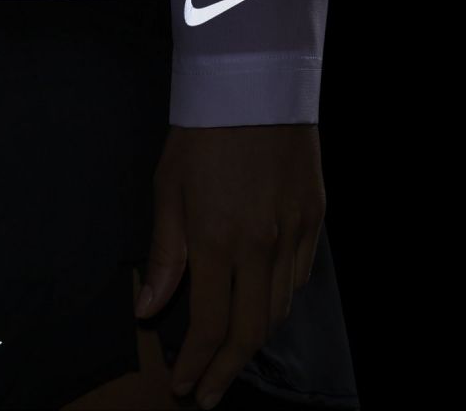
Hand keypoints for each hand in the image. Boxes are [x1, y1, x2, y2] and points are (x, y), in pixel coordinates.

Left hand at [135, 123, 325, 408]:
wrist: (253, 85)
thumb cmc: (202, 134)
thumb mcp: (169, 187)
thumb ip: (164, 253)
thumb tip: (150, 308)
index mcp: (218, 239)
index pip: (211, 324)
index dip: (196, 364)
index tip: (183, 385)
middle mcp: (262, 245)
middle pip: (251, 330)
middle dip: (227, 370)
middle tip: (208, 391)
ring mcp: (295, 232)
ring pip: (280, 308)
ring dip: (254, 339)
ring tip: (231, 354)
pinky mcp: (315, 216)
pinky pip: (300, 276)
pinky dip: (279, 301)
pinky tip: (263, 305)